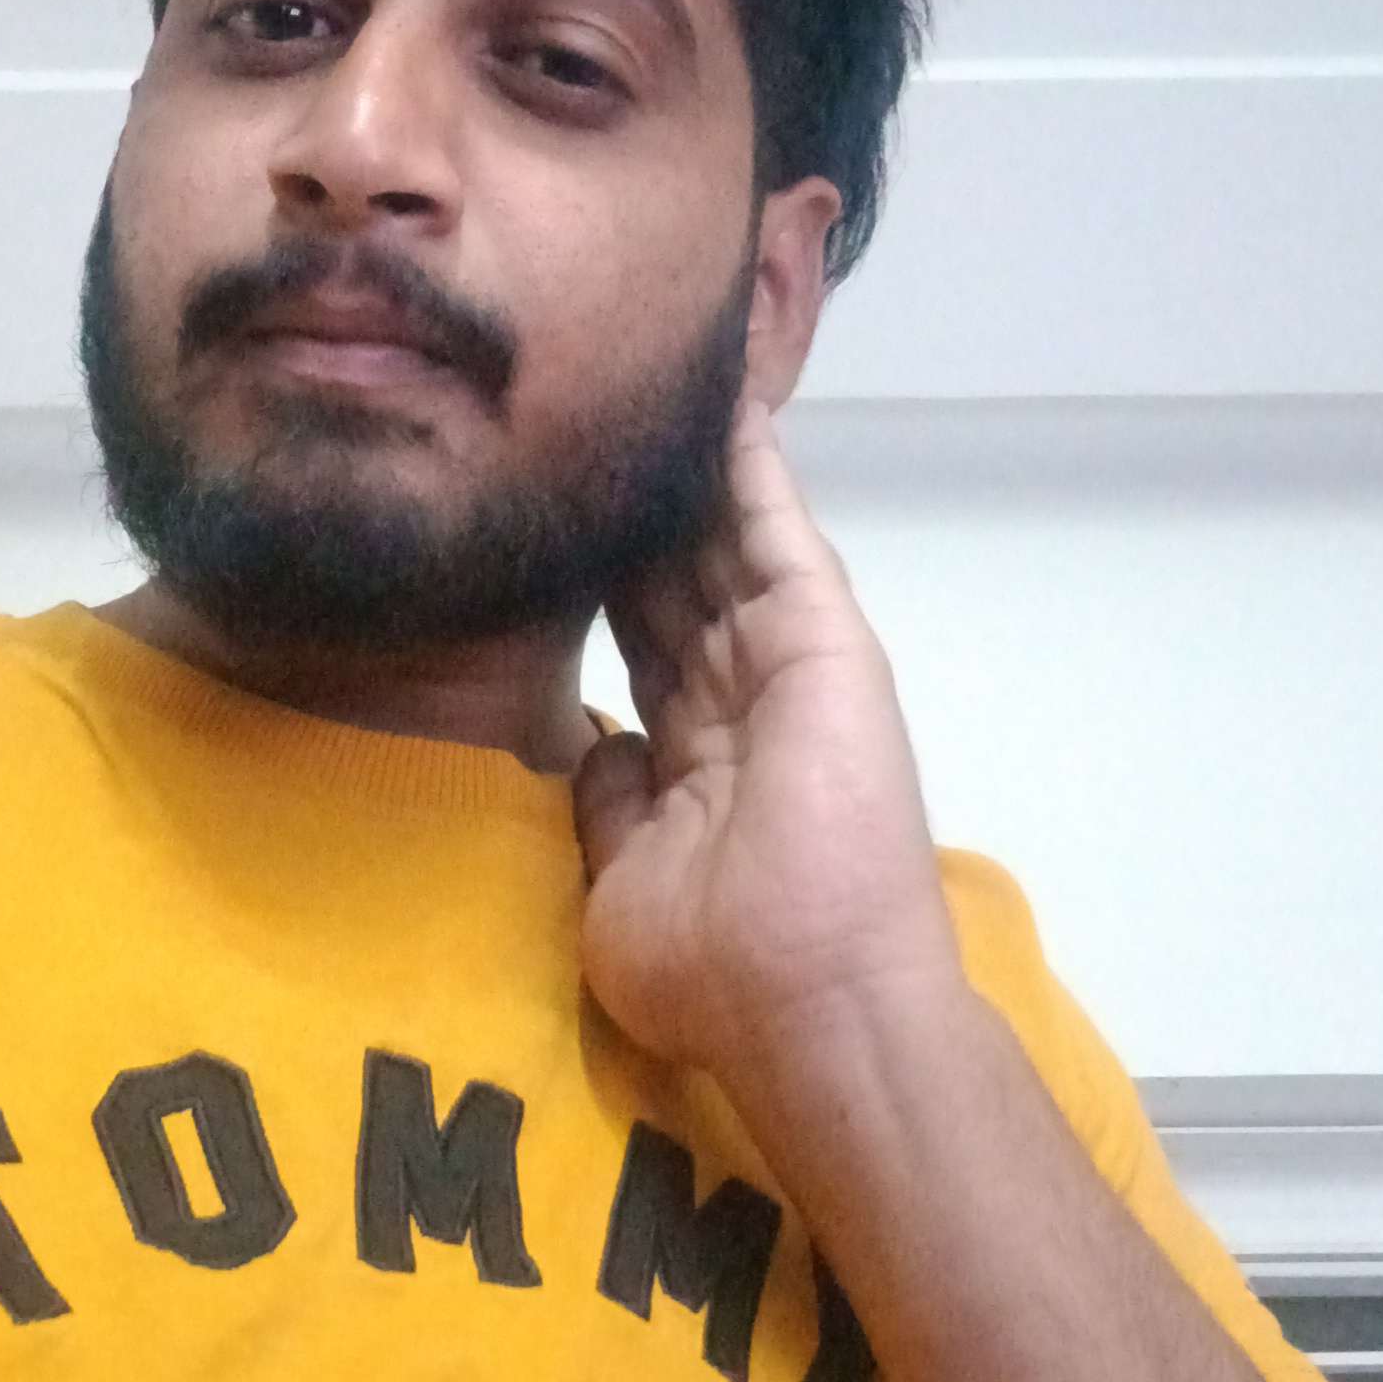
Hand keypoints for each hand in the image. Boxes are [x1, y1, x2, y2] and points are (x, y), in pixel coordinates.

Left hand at [574, 399, 968, 1107]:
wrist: (808, 1004)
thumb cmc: (716, 975)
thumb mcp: (622, 888)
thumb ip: (610, 808)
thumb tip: (595, 745)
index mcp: (700, 760)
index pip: (644, 641)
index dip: (606, 577)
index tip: (559, 517)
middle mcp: (745, 701)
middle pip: (678, 576)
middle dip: (640, 504)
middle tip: (594, 417)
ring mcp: (789, 667)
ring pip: (725, 541)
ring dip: (693, 464)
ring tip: (658, 377)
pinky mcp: (823, 642)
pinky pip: (777, 533)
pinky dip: (753, 466)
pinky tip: (724, 397)